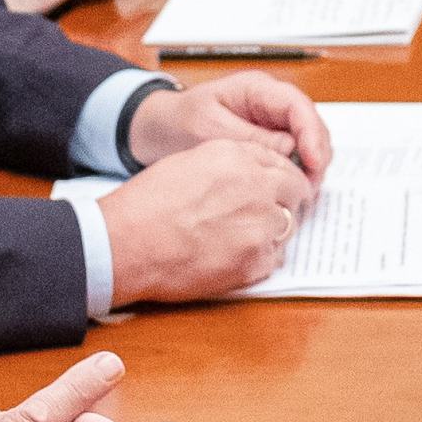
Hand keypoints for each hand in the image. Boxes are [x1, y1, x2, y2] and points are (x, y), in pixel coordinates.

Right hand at [95, 140, 314, 301]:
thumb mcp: (190, 161)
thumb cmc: (147, 204)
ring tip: (241, 237)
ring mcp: (260, 228)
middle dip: (286, 201)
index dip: (282, 177)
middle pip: (295, 193)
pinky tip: (233, 256)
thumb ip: (231, 162)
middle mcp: (257, 188)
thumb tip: (256, 172)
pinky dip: (259, 258)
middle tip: (268, 212)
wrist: (127, 243)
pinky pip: (274, 259)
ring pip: (287, 227)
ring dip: (272, 230)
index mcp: (239, 158)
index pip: (282, 163)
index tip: (279, 187)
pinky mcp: (255, 263)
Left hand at [125, 70, 332, 178]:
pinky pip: (293, 157)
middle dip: (315, 156)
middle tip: (310, 188)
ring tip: (302, 195)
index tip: (313, 162)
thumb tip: (292, 152)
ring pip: (306, 144)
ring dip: (308, 168)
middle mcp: (271, 104)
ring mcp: (273, 123)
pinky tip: (290, 192)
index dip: (311, 134)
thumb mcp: (210, 130)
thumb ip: (251, 139)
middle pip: (310, 125)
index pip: (297, 106)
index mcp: (257, 89)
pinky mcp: (270, 143)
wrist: (158, 132)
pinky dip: (296, 174)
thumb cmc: (178, 124)